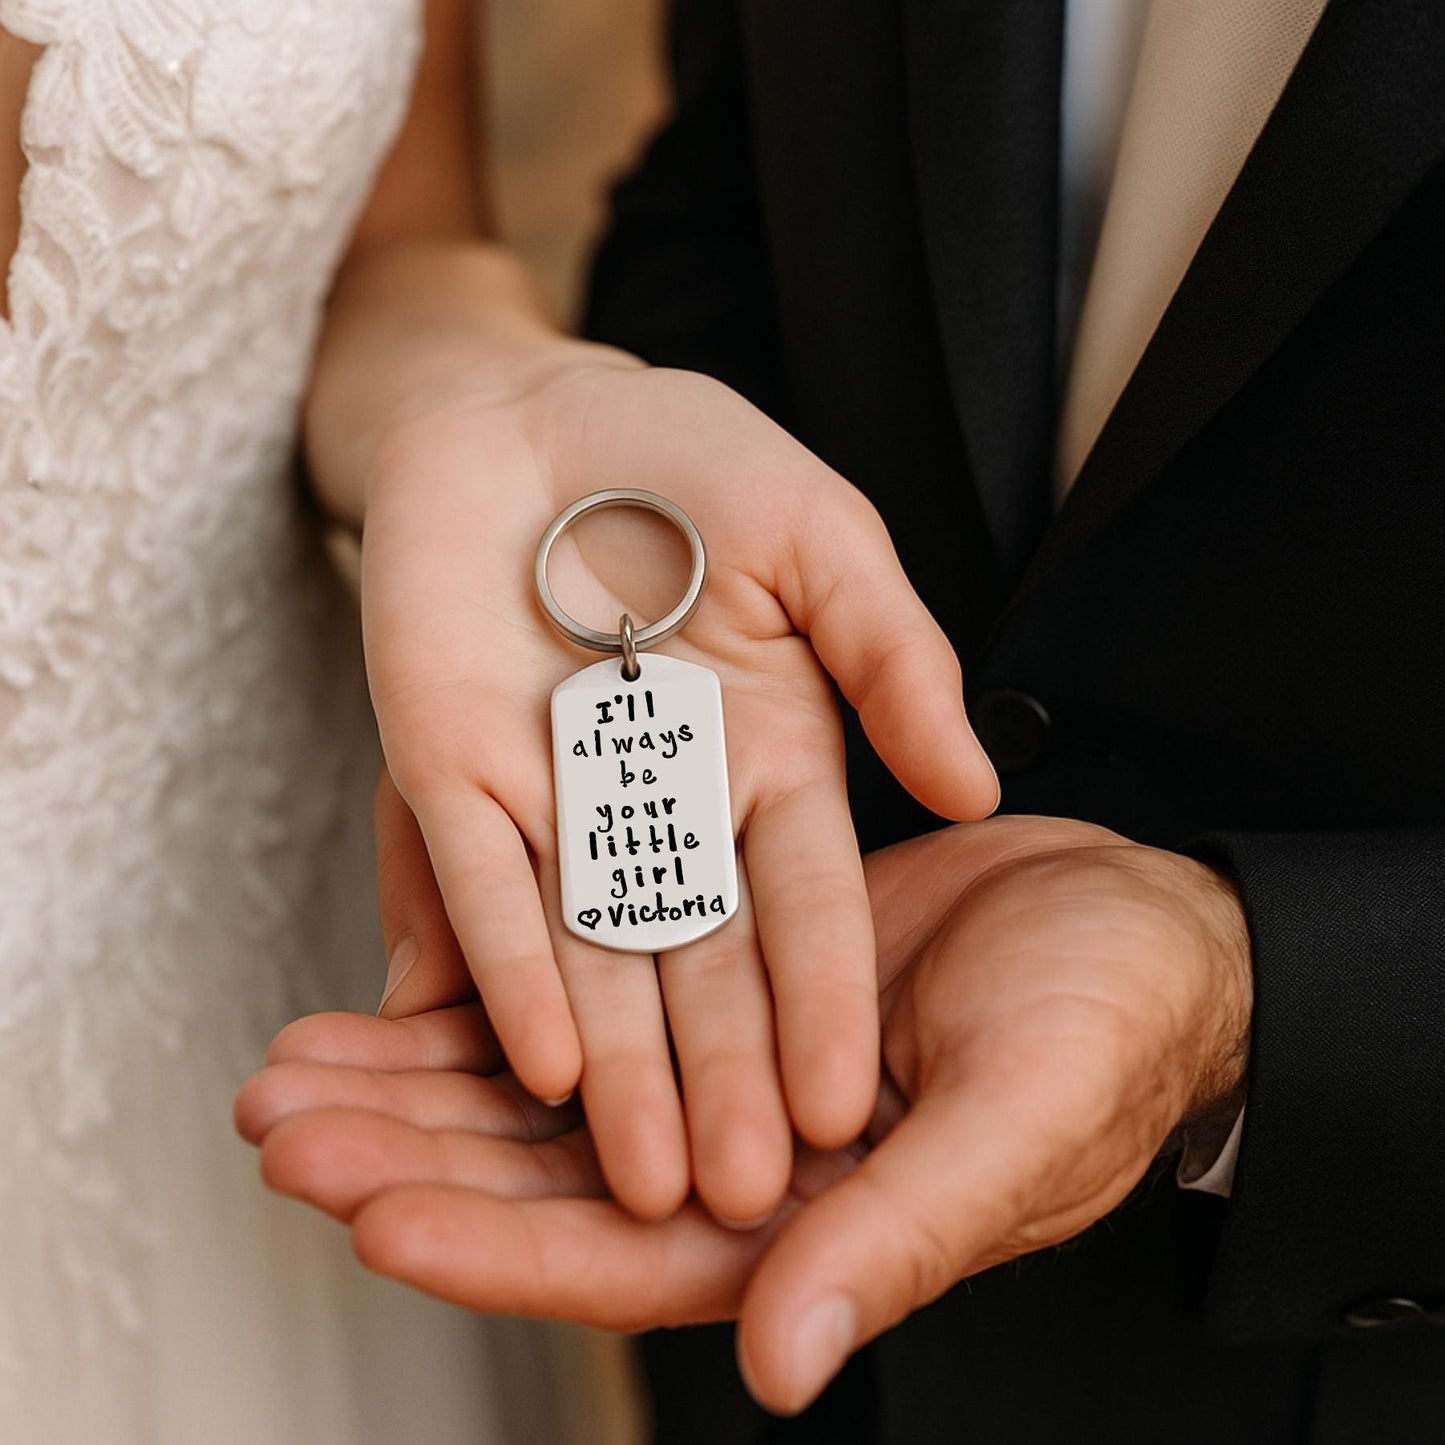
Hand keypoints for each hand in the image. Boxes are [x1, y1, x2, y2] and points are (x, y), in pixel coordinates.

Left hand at [236, 816, 1250, 1413]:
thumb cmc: (1108, 1033)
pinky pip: (602, 993)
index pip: (620, 1253)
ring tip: (303, 1060)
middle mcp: (749, 1157)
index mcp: (810, 1222)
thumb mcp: (1018, 1127)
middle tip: (283, 1117)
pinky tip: (416, 983)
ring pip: (553, 1088)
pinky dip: (507, 995)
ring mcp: (733, 1067)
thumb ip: (898, 1241)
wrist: (1139, 928)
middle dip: (412, 1150)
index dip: (491, 1240)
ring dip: (427, 1078)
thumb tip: (777, 1364)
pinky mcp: (732, 977)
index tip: (366, 1208)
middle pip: (551, 1173)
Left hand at [358, 345, 998, 1225]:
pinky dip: (510, 966)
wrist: (539, 413)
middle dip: (724, 1078)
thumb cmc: (694, 460)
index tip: (849, 1109)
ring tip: (645, 1187)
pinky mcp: (452, 773)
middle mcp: (667, 808)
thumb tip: (974, 783)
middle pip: (702, 963)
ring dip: (621, 1066)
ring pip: (592, 953)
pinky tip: (538, 1062)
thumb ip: (895, 657)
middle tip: (744, 1201)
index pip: (807, 905)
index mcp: (769, 762)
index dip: (826, 1004)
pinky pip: (482, 883)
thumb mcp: (825, 541)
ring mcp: (558, 799)